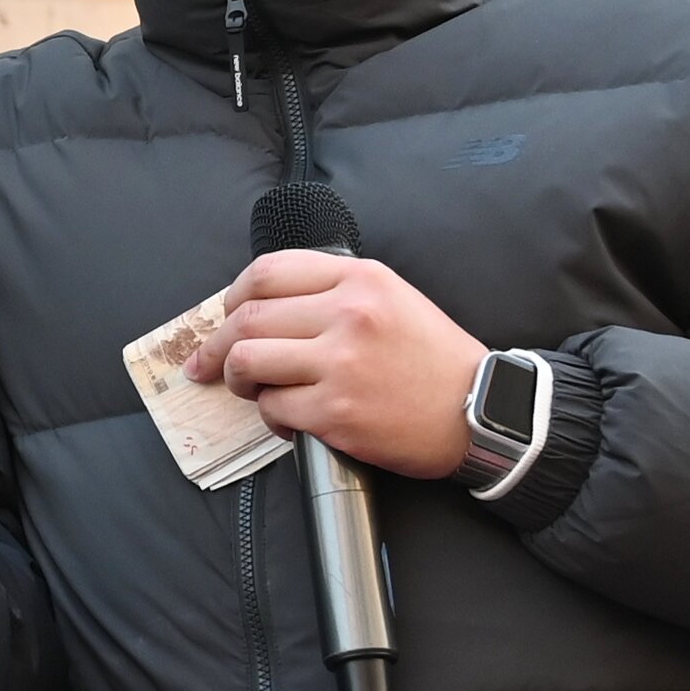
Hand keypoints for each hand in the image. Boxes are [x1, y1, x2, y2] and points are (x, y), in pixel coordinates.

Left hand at [194, 251, 486, 478]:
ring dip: (236, 378)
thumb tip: (262, 304)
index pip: (267, 272)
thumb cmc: (433, 358)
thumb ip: (333, 291)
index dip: (233, 296)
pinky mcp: (336, 411)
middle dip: (218, 344)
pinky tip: (287, 418)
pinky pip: (273, 408)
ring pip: (248, 361)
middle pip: (247, 318)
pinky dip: (270, 416)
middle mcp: (348, 314)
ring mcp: (340, 363)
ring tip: (247, 388)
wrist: (480, 411)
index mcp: (360, 279)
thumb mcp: (392, 298)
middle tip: (209, 364)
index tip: (224, 316)